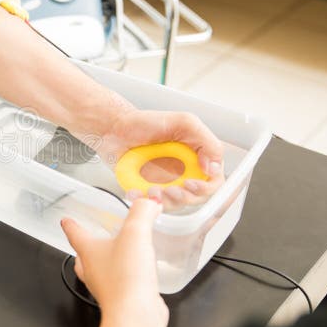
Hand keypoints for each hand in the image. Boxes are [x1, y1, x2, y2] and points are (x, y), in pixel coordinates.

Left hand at [61, 199, 166, 326]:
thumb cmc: (125, 276)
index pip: (74, 233)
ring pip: (99, 272)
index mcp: (88, 251)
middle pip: (82, 257)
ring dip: (105, 262)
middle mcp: (92, 270)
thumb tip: (148, 202)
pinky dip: (125, 277)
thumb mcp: (135, 233)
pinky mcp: (121, 299)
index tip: (65, 220)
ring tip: (118, 254)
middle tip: (90, 240)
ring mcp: (105, 287)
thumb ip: (142, 213)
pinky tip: (139, 274)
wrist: (135, 314)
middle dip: (85, 247)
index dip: (70, 225)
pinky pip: (119, 284)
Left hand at [88, 109, 224, 210]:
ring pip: (174, 204)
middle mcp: (184, 172)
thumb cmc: (144, 122)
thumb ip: (206, 140)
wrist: (113, 128)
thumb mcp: (182, 122)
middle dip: (184, 197)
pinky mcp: (148, 189)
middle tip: (169, 190)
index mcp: (197, 157)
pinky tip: (137, 193)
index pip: (213, 181)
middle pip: (195, 197)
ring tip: (151, 190)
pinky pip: (151, 204)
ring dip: (164, 201)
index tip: (190, 183)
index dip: (206, 188)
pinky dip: (144, 201)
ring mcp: (166, 182)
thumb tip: (213, 167)